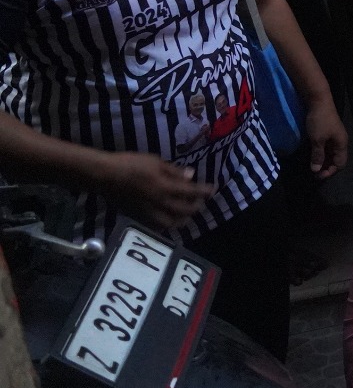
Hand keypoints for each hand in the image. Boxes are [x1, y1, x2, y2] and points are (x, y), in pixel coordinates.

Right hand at [100, 152, 214, 231]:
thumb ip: (174, 171)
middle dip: (196, 207)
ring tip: (186, 213)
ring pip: (171, 223)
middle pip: (184, 211)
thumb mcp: (155, 162)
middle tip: (200, 202)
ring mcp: (148, 213)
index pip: (191, 192)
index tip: (213, 189)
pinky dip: (166, 224)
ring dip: (182, 219)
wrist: (104, 175)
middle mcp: (159, 203)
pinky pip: (156, 226)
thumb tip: (191, 176)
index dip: (204, 191)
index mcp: (165, 188)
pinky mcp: (137, 217)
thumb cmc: (130, 163)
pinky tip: (167, 218)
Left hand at [303, 99, 348, 179]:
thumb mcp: (317, 140)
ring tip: (313, 165)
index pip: (340, 164)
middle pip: (336, 159)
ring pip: (331, 154)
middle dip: (326, 167)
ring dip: (323, 160)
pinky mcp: (328, 133)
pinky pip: (327, 148)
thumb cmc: (320, 121)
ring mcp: (335, 137)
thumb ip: (317, 156)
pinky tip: (313, 155)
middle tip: (314, 172)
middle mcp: (340, 142)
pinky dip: (321, 153)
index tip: (317, 175)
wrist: (319, 102)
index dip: (330, 171)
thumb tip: (316, 170)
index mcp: (342, 144)